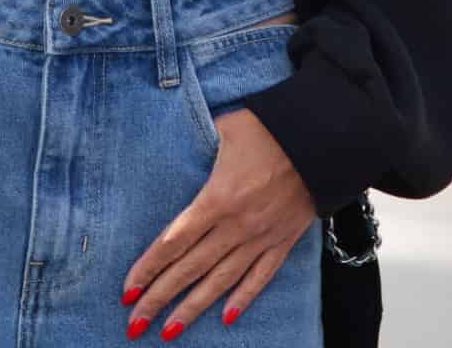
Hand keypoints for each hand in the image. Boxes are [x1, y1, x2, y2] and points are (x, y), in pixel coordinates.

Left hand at [119, 106, 316, 338]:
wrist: (324, 139)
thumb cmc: (272, 126)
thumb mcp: (224, 127)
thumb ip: (196, 141)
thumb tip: (173, 139)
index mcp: (217, 199)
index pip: (173, 242)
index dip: (148, 268)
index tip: (127, 290)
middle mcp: (236, 225)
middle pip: (190, 269)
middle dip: (159, 298)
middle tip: (134, 323)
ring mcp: (261, 237)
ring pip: (221, 281)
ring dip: (193, 308)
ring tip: (169, 332)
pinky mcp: (283, 240)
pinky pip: (260, 276)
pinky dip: (243, 298)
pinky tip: (226, 319)